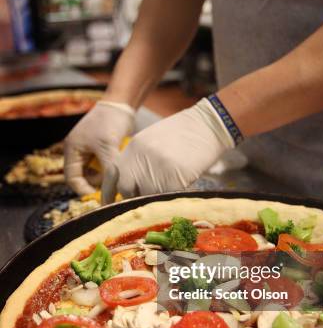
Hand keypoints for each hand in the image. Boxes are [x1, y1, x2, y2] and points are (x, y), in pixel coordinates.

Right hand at [64, 101, 135, 194]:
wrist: (122, 103)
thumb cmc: (109, 122)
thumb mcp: (108, 148)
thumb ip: (109, 171)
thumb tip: (113, 192)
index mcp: (72, 150)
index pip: (72, 178)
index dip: (84, 190)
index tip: (99, 197)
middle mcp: (78, 151)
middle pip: (83, 177)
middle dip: (96, 184)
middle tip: (110, 189)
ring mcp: (90, 150)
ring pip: (95, 173)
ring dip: (104, 177)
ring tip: (116, 177)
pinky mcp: (102, 149)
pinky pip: (103, 165)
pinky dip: (110, 169)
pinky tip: (120, 169)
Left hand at [101, 99, 233, 201]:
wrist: (208, 124)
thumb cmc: (184, 131)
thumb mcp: (152, 140)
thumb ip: (138, 159)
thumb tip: (132, 182)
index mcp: (132, 147)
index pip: (112, 175)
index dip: (109, 192)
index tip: (110, 203)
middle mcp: (140, 159)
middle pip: (125, 189)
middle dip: (132, 198)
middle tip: (143, 200)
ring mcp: (156, 169)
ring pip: (146, 196)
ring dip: (153, 200)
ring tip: (164, 193)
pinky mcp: (173, 178)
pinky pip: (165, 197)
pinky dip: (168, 200)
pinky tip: (176, 193)